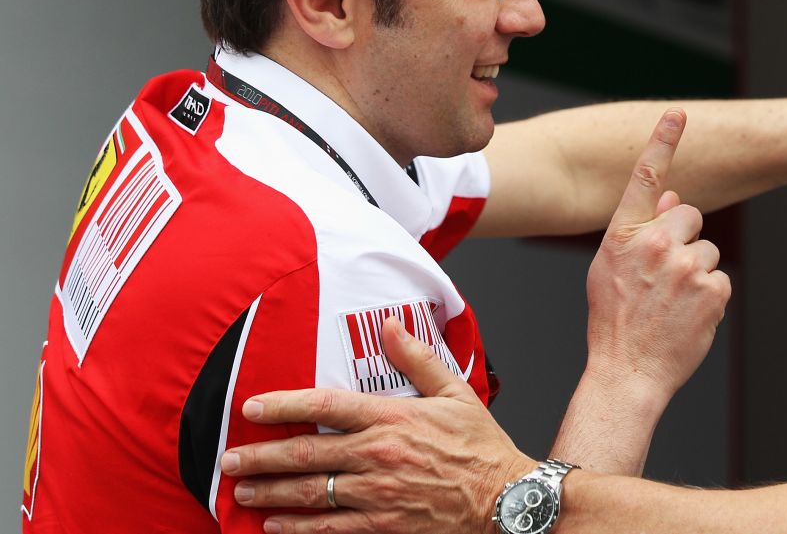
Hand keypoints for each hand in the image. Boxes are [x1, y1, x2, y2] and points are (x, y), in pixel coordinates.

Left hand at [222, 316, 534, 532]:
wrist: (504, 499)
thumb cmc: (481, 447)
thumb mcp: (455, 392)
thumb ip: (416, 358)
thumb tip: (391, 325)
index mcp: (392, 417)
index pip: (325, 404)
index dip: (283, 405)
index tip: (253, 408)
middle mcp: (378, 454)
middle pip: (305, 453)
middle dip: (261, 457)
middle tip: (229, 461)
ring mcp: (377, 494)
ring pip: (310, 492)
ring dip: (271, 493)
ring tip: (243, 492)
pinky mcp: (383, 525)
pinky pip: (329, 528)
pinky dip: (298, 529)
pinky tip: (275, 527)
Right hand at [584, 108, 731, 400]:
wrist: (626, 371)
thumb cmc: (614, 320)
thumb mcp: (611, 268)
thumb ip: (640, 230)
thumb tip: (675, 198)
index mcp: (623, 235)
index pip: (646, 179)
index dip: (662, 142)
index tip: (678, 114)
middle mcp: (656, 244)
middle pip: (691, 216)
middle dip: (685, 237)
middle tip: (665, 274)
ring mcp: (687, 267)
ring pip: (708, 251)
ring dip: (697, 271)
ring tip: (672, 303)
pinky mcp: (713, 290)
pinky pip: (720, 279)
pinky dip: (709, 297)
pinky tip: (686, 317)